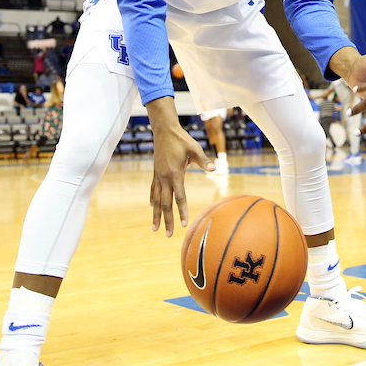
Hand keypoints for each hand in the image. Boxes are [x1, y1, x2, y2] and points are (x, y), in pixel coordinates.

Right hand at [147, 96, 214, 236]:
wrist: (164, 130)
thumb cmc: (182, 139)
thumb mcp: (194, 148)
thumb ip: (203, 160)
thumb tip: (214, 168)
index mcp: (175, 173)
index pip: (179, 197)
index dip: (182, 212)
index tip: (184, 225)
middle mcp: (164, 177)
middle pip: (165, 204)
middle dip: (167, 220)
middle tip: (168, 235)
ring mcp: (158, 176)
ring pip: (156, 200)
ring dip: (156, 215)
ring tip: (154, 229)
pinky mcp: (155, 173)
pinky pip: (153, 189)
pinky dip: (152, 199)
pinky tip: (151, 207)